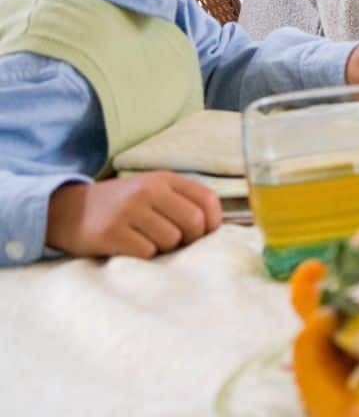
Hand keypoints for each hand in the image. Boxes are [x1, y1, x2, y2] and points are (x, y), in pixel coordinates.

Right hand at [45, 172, 221, 259]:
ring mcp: (129, 211)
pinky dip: (144, 255)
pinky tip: (130, 247)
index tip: (205, 234)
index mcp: (164, 178)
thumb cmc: (122, 205)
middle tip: (175, 242)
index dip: (213, 222)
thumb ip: (181, 201)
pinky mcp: (111, 233)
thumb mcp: (152, 191)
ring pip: (171, 240)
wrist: (69, 210)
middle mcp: (148, 191)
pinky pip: (146, 252)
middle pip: (193, 222)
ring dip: (164, 248)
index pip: (207, 199)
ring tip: (146, 240)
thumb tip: (213, 228)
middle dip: (190, 239)